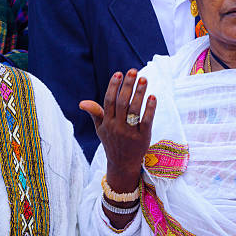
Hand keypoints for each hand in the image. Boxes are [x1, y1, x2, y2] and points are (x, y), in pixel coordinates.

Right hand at [80, 69, 155, 191]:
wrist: (122, 165)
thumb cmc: (112, 142)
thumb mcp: (101, 129)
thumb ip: (95, 113)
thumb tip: (82, 102)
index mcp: (107, 122)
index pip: (109, 101)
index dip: (113, 87)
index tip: (118, 73)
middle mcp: (117, 127)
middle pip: (122, 103)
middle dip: (127, 86)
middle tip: (133, 71)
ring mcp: (130, 132)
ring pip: (134, 110)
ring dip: (139, 93)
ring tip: (144, 79)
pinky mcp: (142, 137)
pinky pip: (146, 121)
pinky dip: (150, 108)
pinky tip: (153, 96)